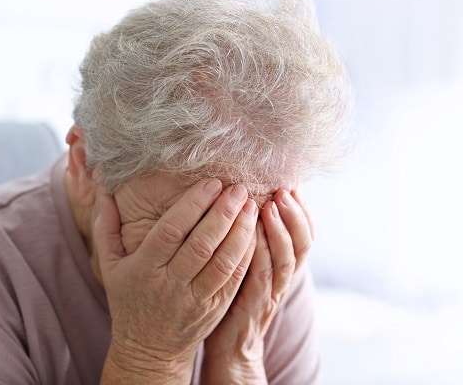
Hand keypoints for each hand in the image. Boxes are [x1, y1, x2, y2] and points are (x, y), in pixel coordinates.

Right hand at [93, 179, 258, 383]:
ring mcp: (194, 299)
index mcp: (144, 268)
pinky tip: (253, 233)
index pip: (170, 232)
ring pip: (223, 262)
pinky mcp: (214, 309)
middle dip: (222, 213)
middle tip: (237, 188)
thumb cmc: (128, 300)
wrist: (148, 350)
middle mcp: (170, 284)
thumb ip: (106, 228)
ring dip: (240, 232)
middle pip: (201, 244)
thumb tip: (104, 192)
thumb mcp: (110, 266)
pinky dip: (246, 255)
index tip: (210, 183)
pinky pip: (234, 280)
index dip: (192, 205)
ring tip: (249, 206)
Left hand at [201, 189, 313, 384]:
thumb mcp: (248, 265)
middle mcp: (283, 278)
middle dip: (295, 213)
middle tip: (285, 190)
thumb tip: (248, 202)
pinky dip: (262, 251)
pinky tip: (254, 231)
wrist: (229, 347)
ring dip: (281, 228)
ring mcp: (272, 292)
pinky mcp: (256, 304)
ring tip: (273, 203)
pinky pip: (264, 275)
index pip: (304, 235)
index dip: (302, 210)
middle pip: (303, 243)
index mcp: (283, 266)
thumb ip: (252, 239)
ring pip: (288, 258)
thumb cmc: (234, 298)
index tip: (292, 185)